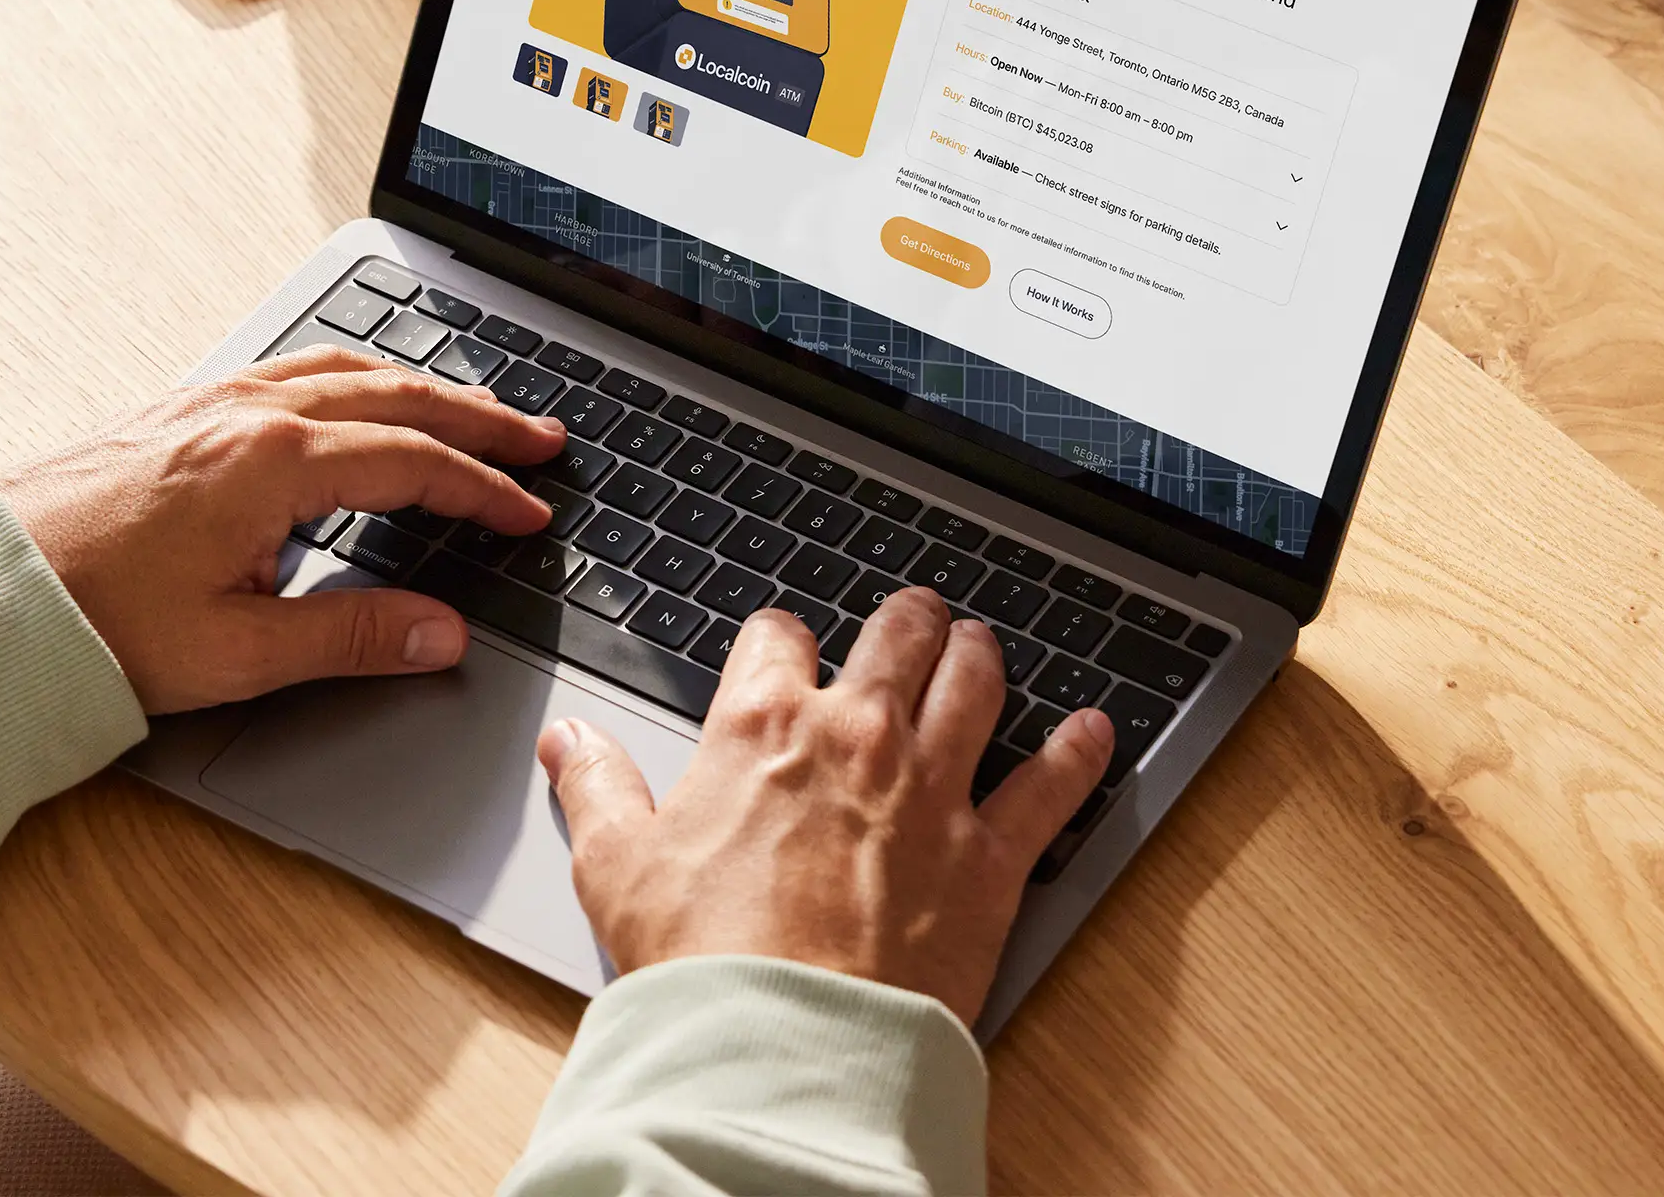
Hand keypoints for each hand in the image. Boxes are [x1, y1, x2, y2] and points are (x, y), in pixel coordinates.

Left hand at [0, 349, 564, 712]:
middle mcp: (245, 413)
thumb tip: (441, 634)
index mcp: (274, 461)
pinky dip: (351, 378)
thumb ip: (352, 639)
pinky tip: (352, 396)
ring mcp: (206, 403)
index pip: (413, 462)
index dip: (483, 490)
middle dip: (476, 417)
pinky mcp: (173, 412)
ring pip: (341, 369)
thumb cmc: (87, 620)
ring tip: (467, 409)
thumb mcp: (236, 653)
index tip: (530, 512)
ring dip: (417, 387)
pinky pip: (289, 371)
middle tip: (539, 435)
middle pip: (393, 395)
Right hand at [538, 587, 1110, 1023]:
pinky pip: (1052, 785)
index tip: (783, 654)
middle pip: (898, 635)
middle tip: (911, 624)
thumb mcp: (616, 866)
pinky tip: (1095, 731)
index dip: (780, 640)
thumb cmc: (699, 960)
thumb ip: (596, 788)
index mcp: (762, 725)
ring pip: (977, 681)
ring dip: (981, 655)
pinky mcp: (990, 855)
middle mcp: (857, 735)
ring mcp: (933, 788)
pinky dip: (1080, 753)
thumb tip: (568, 743)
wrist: (783, 1041)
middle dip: (905, 622)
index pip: (778, 637)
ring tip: (981, 648)